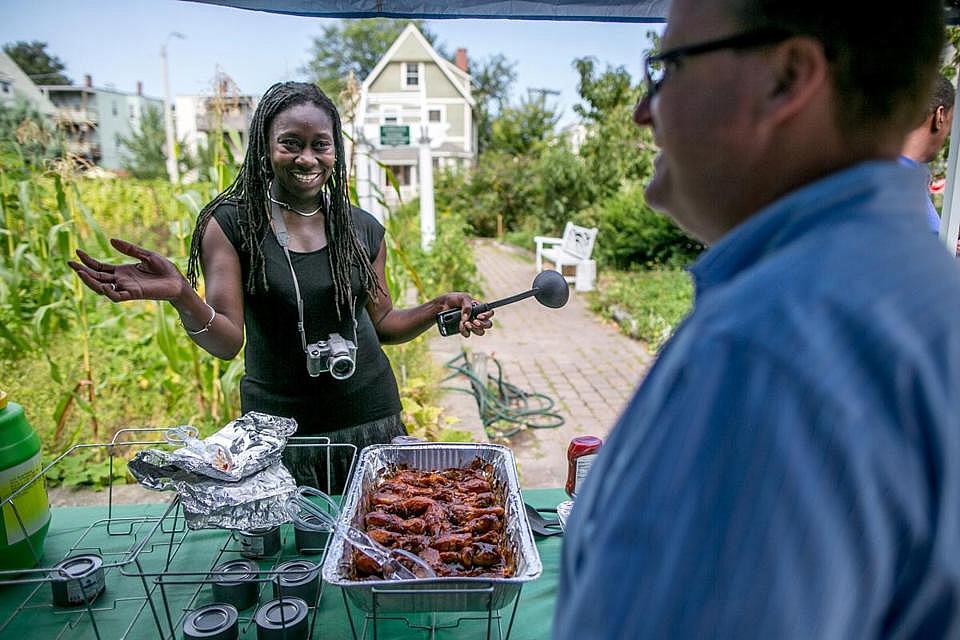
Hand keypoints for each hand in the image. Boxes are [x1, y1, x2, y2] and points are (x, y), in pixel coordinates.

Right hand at [68, 238, 187, 302]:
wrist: (178, 281)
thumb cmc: (164, 269)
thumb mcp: (145, 255)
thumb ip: (129, 249)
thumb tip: (110, 240)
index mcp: (122, 272)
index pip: (99, 267)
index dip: (87, 261)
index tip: (76, 252)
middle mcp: (121, 281)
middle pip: (96, 277)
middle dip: (82, 271)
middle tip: (70, 263)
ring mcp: (126, 288)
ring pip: (102, 288)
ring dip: (90, 281)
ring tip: (79, 272)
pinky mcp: (134, 294)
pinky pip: (116, 296)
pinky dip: (107, 292)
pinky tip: (100, 285)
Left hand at [439, 292, 493, 337]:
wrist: (442, 305)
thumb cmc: (454, 299)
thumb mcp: (462, 298)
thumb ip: (467, 306)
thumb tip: (467, 318)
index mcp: (479, 308)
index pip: (490, 313)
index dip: (487, 316)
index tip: (479, 315)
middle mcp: (477, 317)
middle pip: (488, 325)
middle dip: (482, 324)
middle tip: (474, 321)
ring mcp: (471, 324)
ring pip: (480, 332)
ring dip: (474, 328)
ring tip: (465, 323)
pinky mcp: (464, 329)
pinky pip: (468, 334)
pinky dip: (464, 331)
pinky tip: (460, 325)